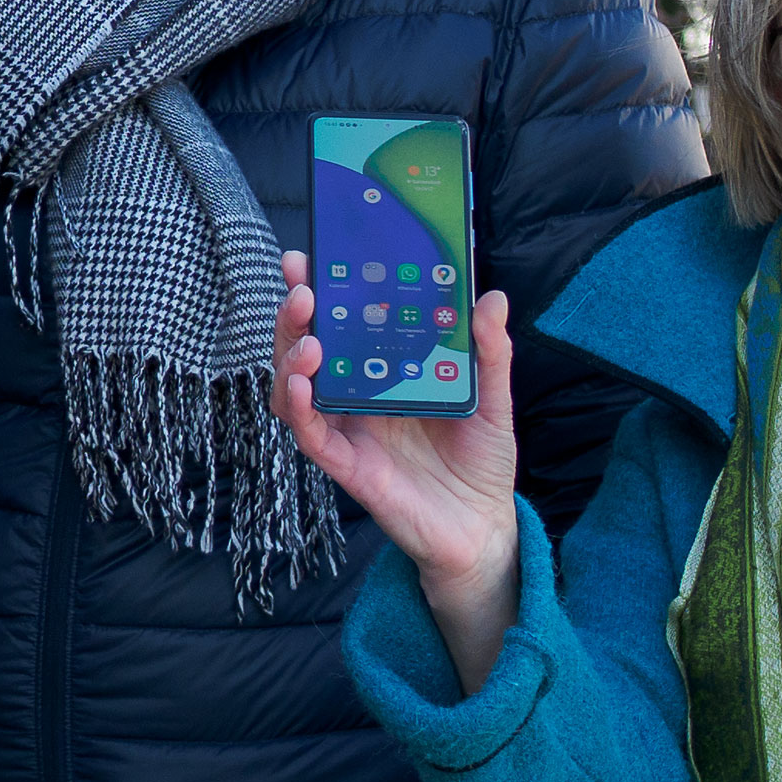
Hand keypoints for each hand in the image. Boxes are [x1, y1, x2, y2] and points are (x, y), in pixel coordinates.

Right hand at [271, 250, 522, 689]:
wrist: (484, 526)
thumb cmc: (482, 460)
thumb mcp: (493, 400)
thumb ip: (489, 353)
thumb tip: (493, 298)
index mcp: (382, 370)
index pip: (342, 321)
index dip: (321, 289)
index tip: (310, 255)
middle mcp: (355, 394)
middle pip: (306, 344)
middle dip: (295, 313)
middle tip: (302, 288)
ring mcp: (346, 427)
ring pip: (293, 384)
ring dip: (289, 356)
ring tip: (307, 338)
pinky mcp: (345, 463)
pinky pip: (309, 433)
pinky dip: (296, 408)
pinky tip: (299, 386)